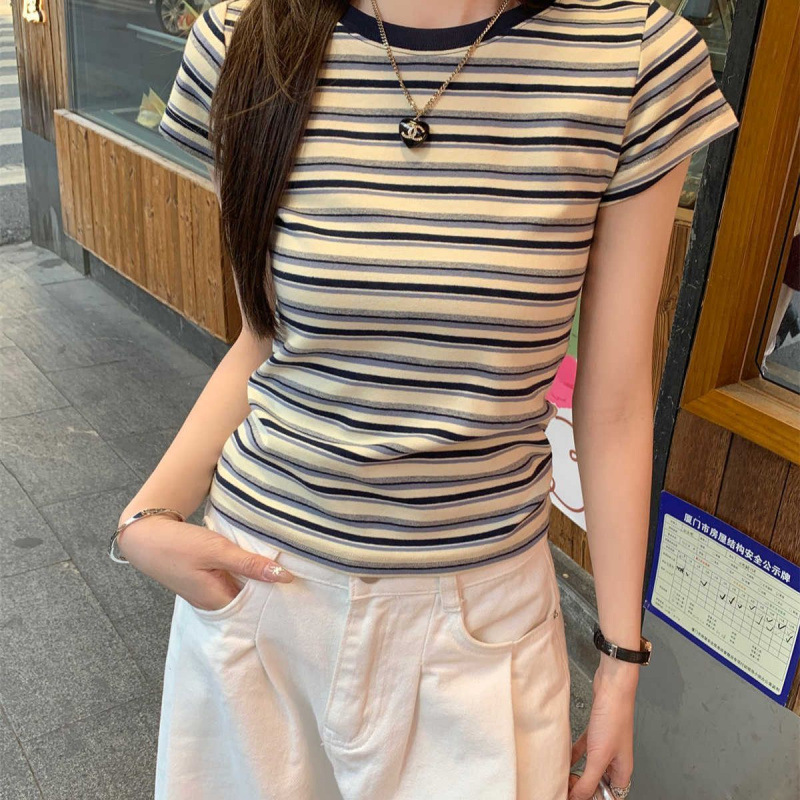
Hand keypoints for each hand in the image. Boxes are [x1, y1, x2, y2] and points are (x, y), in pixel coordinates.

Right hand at [116, 515, 292, 610]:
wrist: (145, 537)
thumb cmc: (179, 545)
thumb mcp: (218, 551)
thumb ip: (250, 564)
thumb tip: (285, 577)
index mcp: (219, 602)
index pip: (258, 607)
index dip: (278, 596)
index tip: (300, 585)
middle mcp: (215, 603)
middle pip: (251, 600)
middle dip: (271, 588)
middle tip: (298, 571)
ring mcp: (210, 593)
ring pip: (243, 588)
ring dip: (258, 578)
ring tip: (283, 565)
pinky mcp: (206, 581)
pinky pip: (233, 580)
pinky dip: (245, 572)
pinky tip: (258, 561)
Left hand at [568, 655, 638, 799]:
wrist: (612, 686)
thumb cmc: (613, 717)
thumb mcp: (599, 756)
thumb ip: (588, 780)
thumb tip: (577, 798)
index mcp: (623, 770)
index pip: (610, 795)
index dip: (593, 799)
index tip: (574, 797)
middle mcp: (616, 760)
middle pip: (599, 783)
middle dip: (582, 787)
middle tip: (566, 787)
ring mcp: (605, 745)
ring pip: (589, 767)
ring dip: (576, 773)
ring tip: (562, 776)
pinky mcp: (595, 732)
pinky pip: (583, 750)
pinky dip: (573, 755)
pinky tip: (563, 757)